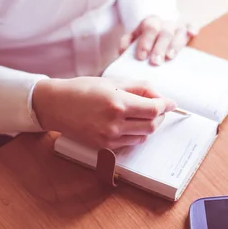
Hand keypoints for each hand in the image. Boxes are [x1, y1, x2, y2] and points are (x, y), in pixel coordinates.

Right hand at [32, 78, 176, 149]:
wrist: (56, 105)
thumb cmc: (84, 89)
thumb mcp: (113, 82)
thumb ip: (140, 88)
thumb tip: (160, 97)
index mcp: (117, 103)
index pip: (153, 109)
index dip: (166, 105)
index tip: (171, 102)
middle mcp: (114, 123)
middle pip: (152, 125)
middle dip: (160, 116)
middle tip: (159, 107)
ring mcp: (109, 137)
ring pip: (143, 136)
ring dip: (149, 125)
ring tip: (143, 114)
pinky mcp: (104, 147)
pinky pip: (130, 143)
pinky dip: (137, 134)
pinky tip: (130, 124)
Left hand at [119, 16, 198, 65]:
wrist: (160, 30)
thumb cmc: (146, 39)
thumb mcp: (134, 38)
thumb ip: (126, 43)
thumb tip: (121, 51)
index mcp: (150, 23)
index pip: (149, 28)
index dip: (145, 42)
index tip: (142, 57)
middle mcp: (165, 23)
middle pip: (164, 32)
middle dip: (159, 47)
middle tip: (155, 62)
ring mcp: (178, 26)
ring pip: (179, 32)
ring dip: (175, 45)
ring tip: (170, 57)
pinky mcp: (188, 28)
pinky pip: (192, 25)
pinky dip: (192, 29)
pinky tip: (192, 34)